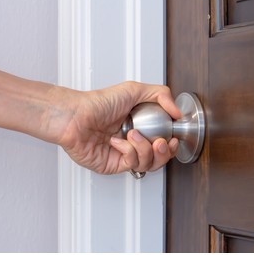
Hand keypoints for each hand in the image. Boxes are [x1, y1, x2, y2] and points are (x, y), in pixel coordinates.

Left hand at [57, 81, 181, 174]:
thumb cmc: (98, 103)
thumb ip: (160, 95)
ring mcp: (124, 155)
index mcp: (140, 127)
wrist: (76, 116)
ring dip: (145, 149)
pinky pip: (132, 164)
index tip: (175, 137)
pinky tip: (117, 141)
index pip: (164, 141)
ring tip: (133, 134)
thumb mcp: (133, 89)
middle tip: (161, 142)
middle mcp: (133, 142)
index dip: (172, 143)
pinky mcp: (114, 165)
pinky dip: (128, 151)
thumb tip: (177, 112)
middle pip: (160, 157)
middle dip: (165, 151)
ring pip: (149, 163)